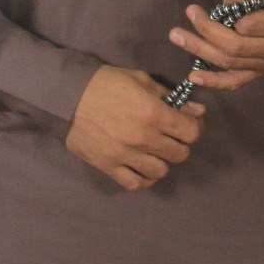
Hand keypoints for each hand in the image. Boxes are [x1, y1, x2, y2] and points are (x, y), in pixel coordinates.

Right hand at [68, 64, 204, 189]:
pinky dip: (143, 179)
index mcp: (154, 113)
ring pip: (160, 171)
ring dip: (162, 162)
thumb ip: (168, 95)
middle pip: (180, 154)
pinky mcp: (108, 166)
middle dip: (180, 144)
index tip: (188, 124)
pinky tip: (142, 168)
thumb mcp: (140, 80)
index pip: (191, 133)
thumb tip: (196, 110)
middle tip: (171, 137)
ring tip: (155, 152)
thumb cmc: (106, 83)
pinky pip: (135, 184)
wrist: (67, 95)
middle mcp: (143, 137)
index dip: (194, 128)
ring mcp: (125, 155)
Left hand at [168, 0, 263, 90]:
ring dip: (200, 50)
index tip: (217, 5)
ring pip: (230, 63)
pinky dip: (213, 82)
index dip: (229, 17)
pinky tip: (193, 77)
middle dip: (206, 31)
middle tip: (190, 13)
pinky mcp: (259, 73)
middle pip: (235, 47)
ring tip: (177, 36)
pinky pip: (235, 82)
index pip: (250, 26)